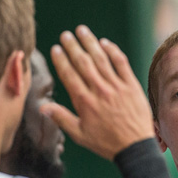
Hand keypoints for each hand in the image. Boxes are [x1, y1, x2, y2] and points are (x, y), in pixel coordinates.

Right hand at [42, 25, 154, 159]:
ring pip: (101, 59)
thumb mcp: (80, 134)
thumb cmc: (106, 142)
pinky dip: (113, 51)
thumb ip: (61, 118)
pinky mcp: (132, 86)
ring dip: (90, 43)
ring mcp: (117, 86)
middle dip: (73, 46)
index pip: (69, 74)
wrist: (135, 147)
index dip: (61, 59)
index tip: (56, 48)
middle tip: (66, 34)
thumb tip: (42, 107)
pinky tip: (105, 43)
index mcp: (84, 102)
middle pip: (83, 62)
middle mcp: (99, 91)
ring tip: (82, 30)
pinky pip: (121, 63)